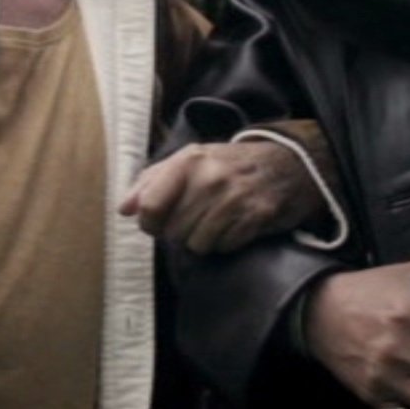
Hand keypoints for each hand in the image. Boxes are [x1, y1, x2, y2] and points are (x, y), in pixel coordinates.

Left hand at [119, 140, 323, 253]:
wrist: (285, 164)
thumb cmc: (228, 165)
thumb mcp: (189, 160)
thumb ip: (152, 182)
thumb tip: (124, 209)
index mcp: (188, 161)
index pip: (150, 206)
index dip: (149, 224)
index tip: (157, 225)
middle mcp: (210, 178)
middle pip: (174, 232)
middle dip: (181, 233)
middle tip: (196, 220)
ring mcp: (234, 198)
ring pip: (197, 244)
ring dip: (204, 240)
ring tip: (216, 222)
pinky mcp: (255, 217)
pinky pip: (224, 247)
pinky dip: (226, 242)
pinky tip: (234, 226)